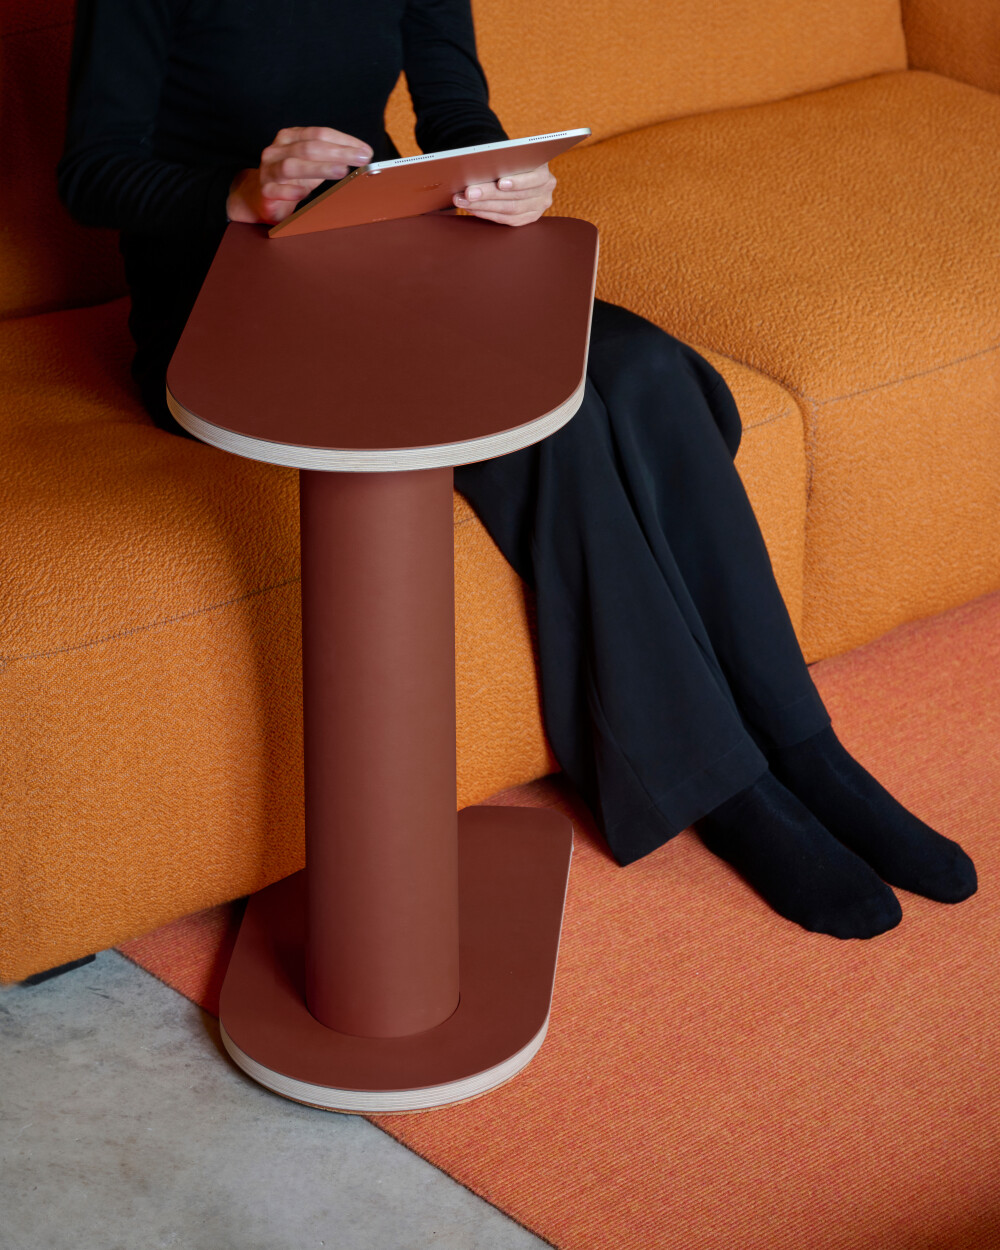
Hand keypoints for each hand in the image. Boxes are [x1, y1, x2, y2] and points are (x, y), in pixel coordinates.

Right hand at [227, 126, 372, 224]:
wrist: (260, 197)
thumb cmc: (291, 180)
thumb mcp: (312, 165)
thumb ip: (332, 159)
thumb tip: (362, 156)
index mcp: (290, 138)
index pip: (319, 134)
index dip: (344, 141)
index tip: (365, 150)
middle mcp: (277, 150)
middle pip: (309, 147)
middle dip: (338, 152)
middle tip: (360, 159)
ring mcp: (269, 170)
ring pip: (293, 166)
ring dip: (320, 168)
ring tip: (342, 171)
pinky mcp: (265, 191)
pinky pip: (276, 190)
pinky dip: (290, 191)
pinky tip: (303, 192)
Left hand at [453, 163, 555, 225]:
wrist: (518, 171)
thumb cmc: (511, 160)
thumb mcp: (512, 156)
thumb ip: (503, 160)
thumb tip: (478, 166)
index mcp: (544, 170)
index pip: (533, 178)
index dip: (518, 182)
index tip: (500, 183)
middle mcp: (545, 191)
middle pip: (515, 197)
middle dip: (489, 194)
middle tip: (468, 192)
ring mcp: (538, 207)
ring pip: (509, 210)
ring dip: (483, 206)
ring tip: (463, 200)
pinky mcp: (529, 218)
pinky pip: (506, 220)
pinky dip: (487, 214)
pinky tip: (472, 208)